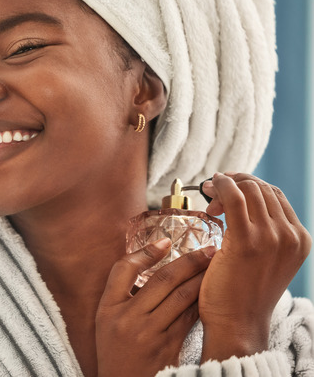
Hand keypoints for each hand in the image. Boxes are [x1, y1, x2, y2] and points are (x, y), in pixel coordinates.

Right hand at [96, 238, 213, 376]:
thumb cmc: (115, 351)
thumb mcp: (107, 320)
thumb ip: (123, 295)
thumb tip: (150, 263)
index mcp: (108, 308)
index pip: (123, 269)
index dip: (146, 253)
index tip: (166, 241)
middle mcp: (127, 318)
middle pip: (162, 279)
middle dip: (189, 261)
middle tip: (208, 249)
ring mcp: (149, 333)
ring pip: (182, 297)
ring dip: (202, 278)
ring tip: (216, 266)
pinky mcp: (169, 347)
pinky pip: (190, 317)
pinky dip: (201, 301)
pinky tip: (211, 292)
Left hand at [198, 172, 310, 361]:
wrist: (237, 324)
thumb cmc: (241, 294)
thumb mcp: (264, 260)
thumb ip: (262, 234)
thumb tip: (238, 204)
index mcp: (299, 239)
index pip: (275, 196)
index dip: (248, 185)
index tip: (225, 190)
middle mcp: (291, 236)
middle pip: (263, 188)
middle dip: (235, 182)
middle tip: (211, 193)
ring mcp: (273, 238)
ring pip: (250, 189)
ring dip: (225, 184)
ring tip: (208, 197)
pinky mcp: (248, 241)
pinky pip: (234, 198)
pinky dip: (221, 186)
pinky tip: (208, 189)